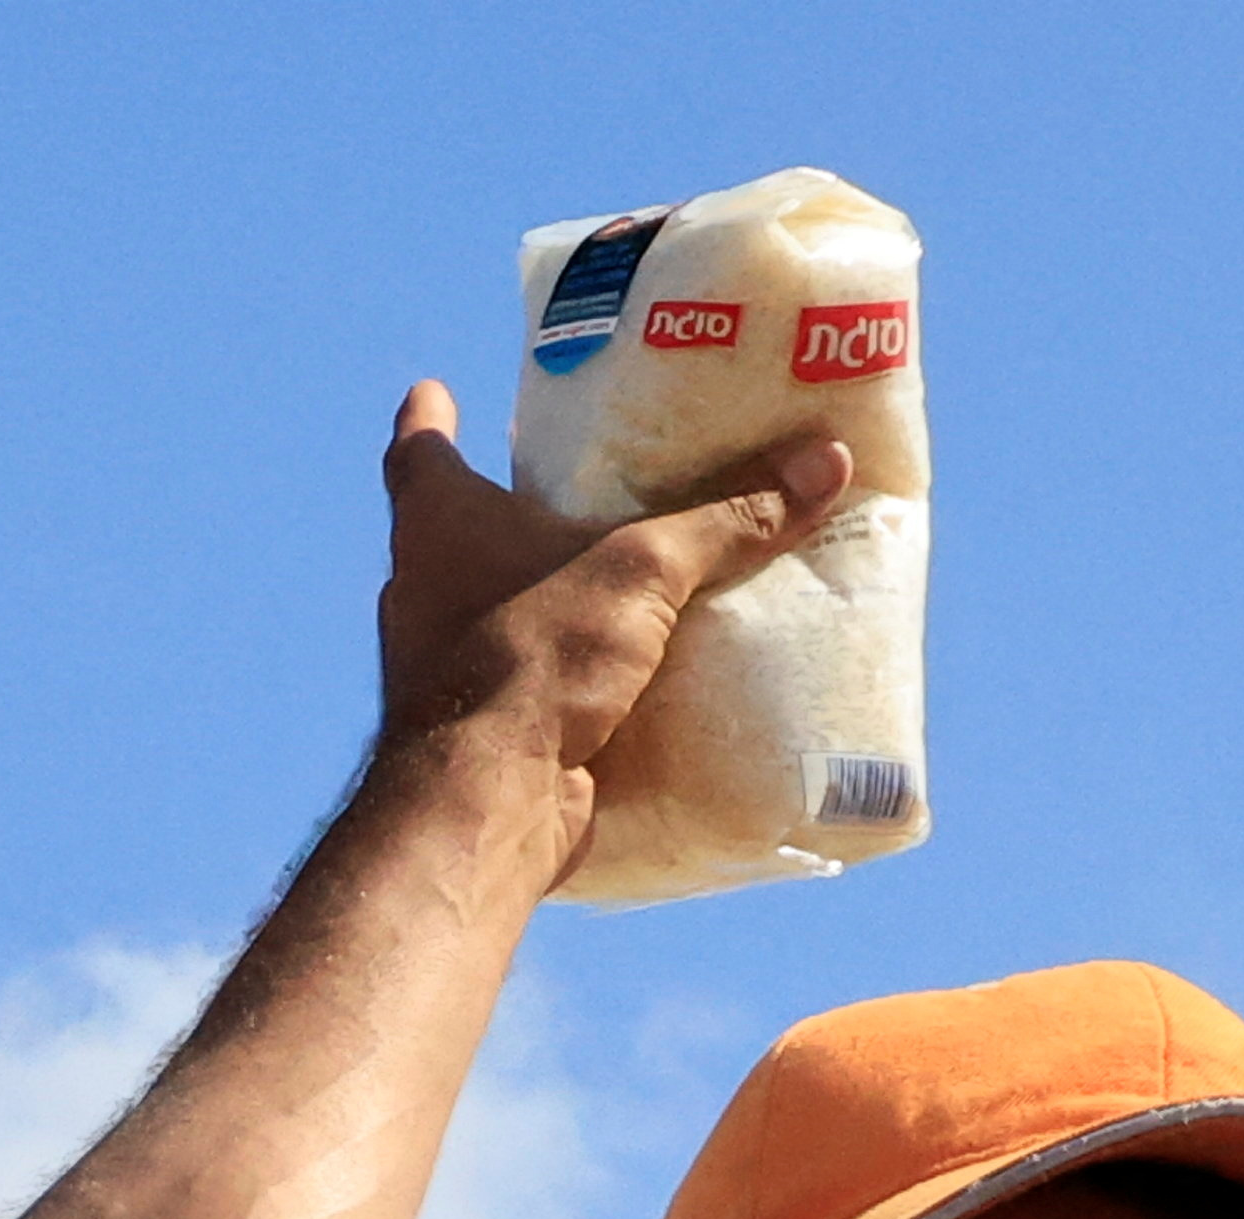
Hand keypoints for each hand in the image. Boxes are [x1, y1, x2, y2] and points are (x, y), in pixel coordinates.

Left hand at [372, 377, 846, 785]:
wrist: (487, 801)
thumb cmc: (537, 654)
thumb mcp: (645, 570)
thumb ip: (730, 518)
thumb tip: (826, 462)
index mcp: (436, 526)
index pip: (418, 451)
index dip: (428, 419)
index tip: (433, 392)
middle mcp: (420, 589)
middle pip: (453, 529)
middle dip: (505, 506)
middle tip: (570, 478)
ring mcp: (441, 663)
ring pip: (488, 605)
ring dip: (541, 589)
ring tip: (617, 567)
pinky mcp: (479, 725)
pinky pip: (525, 674)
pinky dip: (565, 662)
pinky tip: (625, 662)